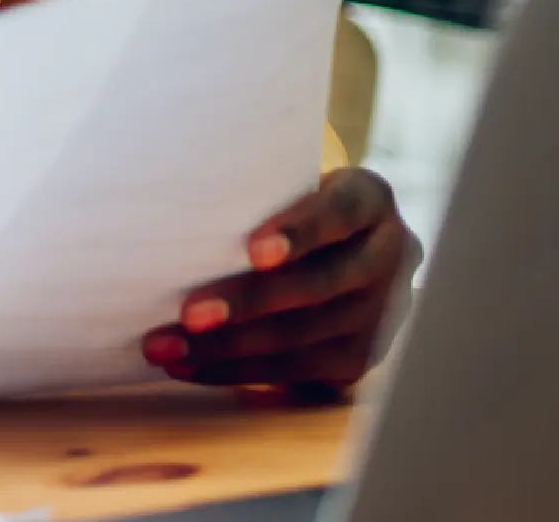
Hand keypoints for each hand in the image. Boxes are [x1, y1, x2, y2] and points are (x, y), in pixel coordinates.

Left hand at [142, 169, 418, 392]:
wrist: (339, 248)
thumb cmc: (288, 208)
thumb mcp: (288, 186)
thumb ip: (255, 199)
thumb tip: (175, 221)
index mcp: (370, 200)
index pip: (339, 212)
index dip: (300, 232)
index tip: (254, 252)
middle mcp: (390, 255)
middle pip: (318, 284)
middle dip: (247, 304)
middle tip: (188, 315)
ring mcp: (381, 312)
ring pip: (302, 337)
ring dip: (228, 348)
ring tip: (168, 349)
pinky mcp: (360, 357)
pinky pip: (295, 370)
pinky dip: (236, 371)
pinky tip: (192, 367)